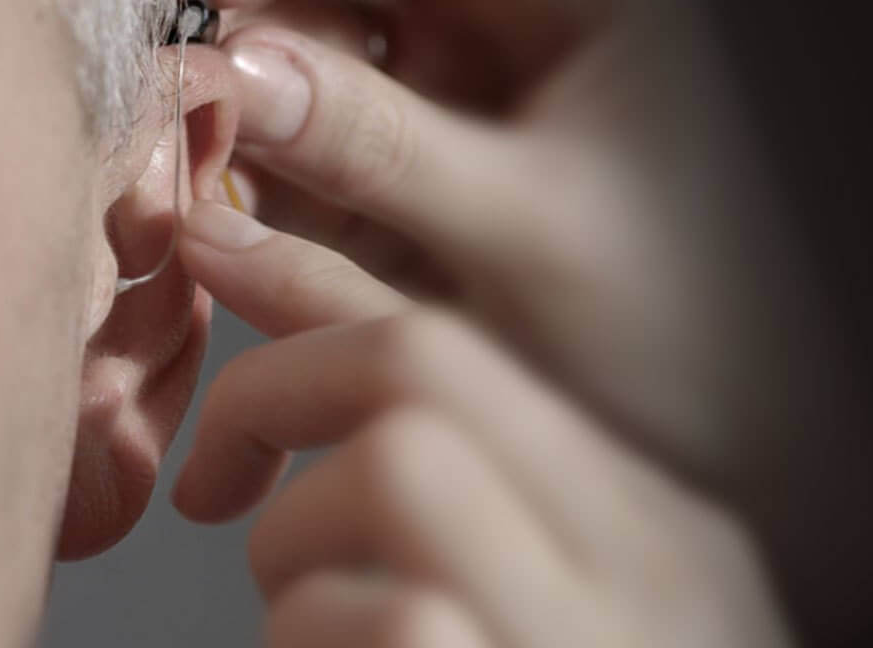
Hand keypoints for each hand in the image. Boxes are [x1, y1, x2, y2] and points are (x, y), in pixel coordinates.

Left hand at [171, 200, 793, 647]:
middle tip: (219, 485)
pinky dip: (316, 644)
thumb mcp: (571, 627)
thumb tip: (342, 451)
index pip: (480, 354)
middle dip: (283, 386)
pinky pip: (384, 620)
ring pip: (404, 468)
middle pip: (436, 366)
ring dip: (301, 549)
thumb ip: (498, 540)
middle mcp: (656, 570)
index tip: (206, 263)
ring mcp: (593, 634)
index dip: (316, 291)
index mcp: (665, 541)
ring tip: (316, 640)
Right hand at [188, 0, 807, 495]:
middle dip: (257, 12)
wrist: (726, 436)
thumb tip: (240, 72)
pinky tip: (232, 203)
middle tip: (183, 88)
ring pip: (311, 34)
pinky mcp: (416, 147)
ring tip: (200, 164)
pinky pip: (313, 123)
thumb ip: (385, 149)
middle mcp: (515, 1)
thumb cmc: (683, 325)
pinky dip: (265, 156)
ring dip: (247, 90)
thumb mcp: (532, 235)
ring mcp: (461, 71)